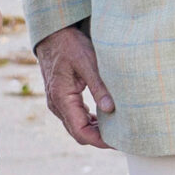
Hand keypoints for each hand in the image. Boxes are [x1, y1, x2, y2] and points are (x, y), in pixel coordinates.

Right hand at [34, 23, 113, 148]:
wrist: (52, 33)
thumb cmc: (69, 44)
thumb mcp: (87, 62)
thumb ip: (99, 86)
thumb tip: (111, 109)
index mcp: (62, 99)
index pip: (80, 131)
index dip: (99, 140)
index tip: (118, 141)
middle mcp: (57, 105)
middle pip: (79, 133)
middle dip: (99, 138)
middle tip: (122, 137)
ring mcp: (58, 102)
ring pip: (77, 126)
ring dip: (95, 130)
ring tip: (117, 128)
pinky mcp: (62, 98)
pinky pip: (75, 116)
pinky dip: (90, 121)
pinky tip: (105, 116)